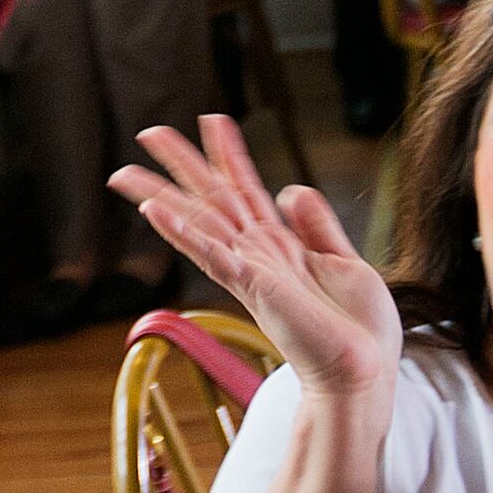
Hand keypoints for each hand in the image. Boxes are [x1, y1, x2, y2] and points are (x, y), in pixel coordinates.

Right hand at [109, 116, 400, 404]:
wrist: (365, 373)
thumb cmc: (359, 332)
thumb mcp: (346, 263)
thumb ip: (318, 226)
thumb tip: (291, 189)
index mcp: (281, 248)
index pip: (247, 191)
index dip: (230, 155)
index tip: (212, 119)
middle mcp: (257, 257)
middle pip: (212, 200)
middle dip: (182, 165)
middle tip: (149, 132)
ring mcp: (251, 272)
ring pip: (199, 222)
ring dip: (162, 195)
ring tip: (127, 171)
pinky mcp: (254, 289)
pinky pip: (212, 254)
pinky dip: (182, 232)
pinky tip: (154, 211)